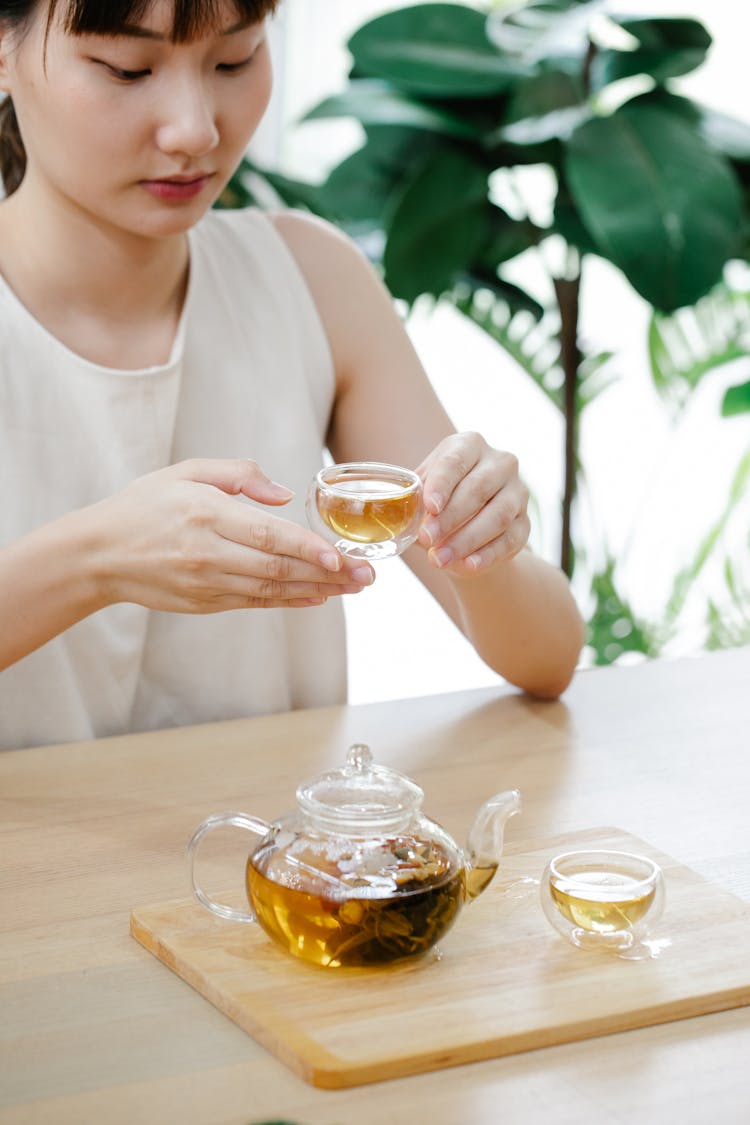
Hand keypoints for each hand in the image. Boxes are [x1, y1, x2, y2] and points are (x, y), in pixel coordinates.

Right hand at [90, 459, 374, 611]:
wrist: (98, 554)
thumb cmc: (145, 505)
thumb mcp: (186, 472)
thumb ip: (239, 474)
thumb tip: (285, 495)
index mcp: (206, 514)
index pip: (266, 536)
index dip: (307, 549)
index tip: (340, 556)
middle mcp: (208, 552)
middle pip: (278, 567)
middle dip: (328, 573)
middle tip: (367, 576)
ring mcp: (207, 583)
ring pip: (272, 589)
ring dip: (318, 589)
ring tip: (354, 587)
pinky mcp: (205, 603)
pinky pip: (256, 603)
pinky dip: (290, 601)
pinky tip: (318, 596)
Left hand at [416, 433, 529, 575]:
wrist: (464, 531)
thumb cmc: (437, 504)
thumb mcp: (422, 496)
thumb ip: (414, 500)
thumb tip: (403, 512)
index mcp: (469, 445)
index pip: (455, 461)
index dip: (442, 484)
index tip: (430, 507)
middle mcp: (500, 463)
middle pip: (477, 489)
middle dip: (450, 517)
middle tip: (426, 539)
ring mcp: (517, 492)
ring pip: (497, 516)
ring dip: (466, 540)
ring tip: (439, 559)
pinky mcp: (524, 523)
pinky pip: (509, 539)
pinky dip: (487, 554)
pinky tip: (468, 565)